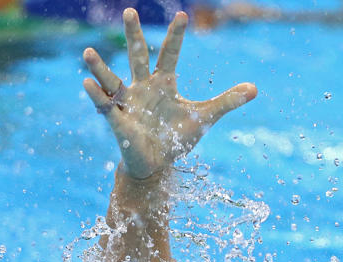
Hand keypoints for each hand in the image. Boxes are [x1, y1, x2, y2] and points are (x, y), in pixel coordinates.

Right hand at [82, 9, 256, 179]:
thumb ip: (227, 101)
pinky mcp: (118, 122)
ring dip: (100, 67)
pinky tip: (87, 84)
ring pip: (111, 80)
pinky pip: (105, 107)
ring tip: (88, 52)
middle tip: (130, 10)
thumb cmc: (176, 137)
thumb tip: (255, 89)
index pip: (169, 53)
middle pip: (137, 56)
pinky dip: (96, 96)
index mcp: (163, 83)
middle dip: (134, 35)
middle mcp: (142, 87)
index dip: (176, 36)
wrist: (157, 165)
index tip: (183, 15)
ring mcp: (127, 103)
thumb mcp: (204, 117)